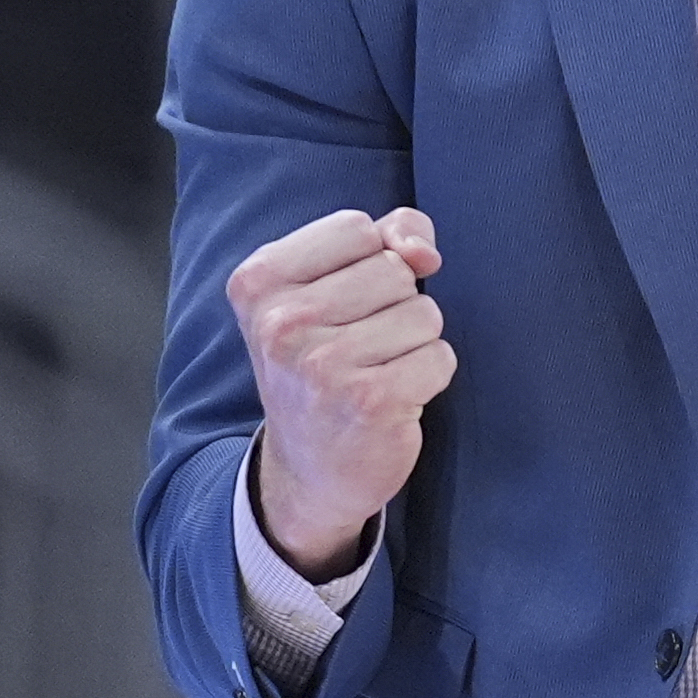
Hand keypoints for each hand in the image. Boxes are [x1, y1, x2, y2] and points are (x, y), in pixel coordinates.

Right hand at [227, 207, 451, 576]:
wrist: (309, 469)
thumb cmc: (325, 361)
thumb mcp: (331, 284)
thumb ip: (386, 237)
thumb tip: (424, 253)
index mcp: (258, 282)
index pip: (357, 228)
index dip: (370, 260)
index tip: (340, 304)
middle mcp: (281, 323)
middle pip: (394, 269)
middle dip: (394, 305)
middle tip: (357, 347)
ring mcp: (322, 365)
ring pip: (423, 312)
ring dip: (413, 342)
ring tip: (373, 371)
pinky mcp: (369, 401)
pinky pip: (439, 356)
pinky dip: (428, 376)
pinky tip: (392, 398)